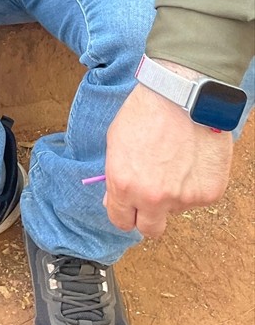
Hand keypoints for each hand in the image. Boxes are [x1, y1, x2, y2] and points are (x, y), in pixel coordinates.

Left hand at [103, 79, 232, 237]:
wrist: (182, 95)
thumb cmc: (146, 112)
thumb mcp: (116, 143)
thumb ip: (116, 177)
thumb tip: (115, 200)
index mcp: (124, 185)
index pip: (121, 221)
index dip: (125, 213)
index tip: (129, 209)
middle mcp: (153, 197)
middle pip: (150, 229)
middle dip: (148, 217)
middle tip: (153, 197)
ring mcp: (183, 198)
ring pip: (176, 209)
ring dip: (174, 193)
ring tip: (175, 161)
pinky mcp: (208, 193)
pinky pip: (198, 198)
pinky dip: (195, 184)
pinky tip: (192, 159)